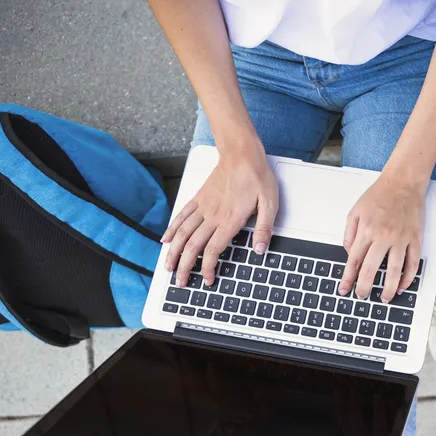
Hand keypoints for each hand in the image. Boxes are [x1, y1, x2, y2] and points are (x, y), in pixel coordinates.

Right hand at [163, 140, 277, 286]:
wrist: (241, 153)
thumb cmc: (257, 176)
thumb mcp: (270, 203)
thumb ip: (264, 228)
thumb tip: (260, 249)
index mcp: (230, 220)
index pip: (213, 250)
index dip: (207, 268)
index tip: (207, 280)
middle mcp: (213, 216)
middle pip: (193, 246)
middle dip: (184, 267)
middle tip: (180, 282)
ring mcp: (203, 206)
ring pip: (182, 233)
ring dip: (173, 252)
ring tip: (167, 268)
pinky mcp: (198, 198)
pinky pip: (181, 216)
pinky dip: (171, 229)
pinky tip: (165, 240)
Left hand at [339, 173, 425, 302]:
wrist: (403, 183)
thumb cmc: (379, 195)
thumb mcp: (355, 211)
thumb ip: (349, 234)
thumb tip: (350, 253)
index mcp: (366, 230)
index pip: (354, 261)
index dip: (348, 278)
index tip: (344, 289)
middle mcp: (383, 237)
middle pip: (372, 270)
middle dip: (365, 287)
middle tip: (361, 297)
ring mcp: (401, 239)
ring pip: (395, 271)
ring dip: (389, 288)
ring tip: (384, 298)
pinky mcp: (415, 239)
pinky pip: (413, 263)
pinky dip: (409, 277)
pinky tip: (403, 285)